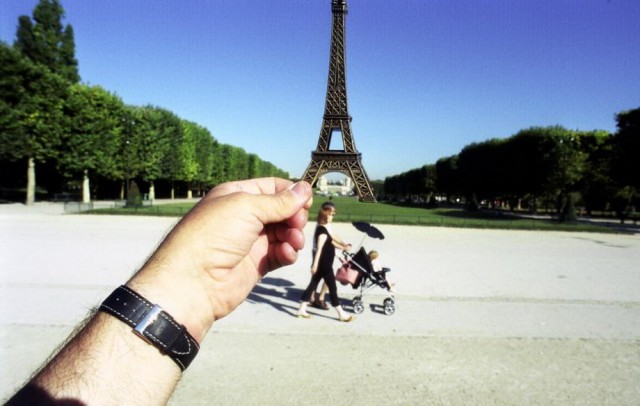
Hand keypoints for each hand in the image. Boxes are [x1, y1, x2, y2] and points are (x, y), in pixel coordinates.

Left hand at [128, 178, 311, 341]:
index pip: (272, 187)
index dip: (291, 192)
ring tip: (293, 241)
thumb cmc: (212, 237)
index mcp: (236, 196)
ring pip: (284, 232)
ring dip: (294, 235)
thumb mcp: (246, 207)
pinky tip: (286, 254)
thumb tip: (304, 189)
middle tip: (297, 223)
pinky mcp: (256, 264)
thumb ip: (279, 201)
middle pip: (282, 210)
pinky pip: (281, 254)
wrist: (193, 282)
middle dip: (295, 215)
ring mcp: (250, 241)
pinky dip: (288, 252)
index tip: (307, 199)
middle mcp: (243, 217)